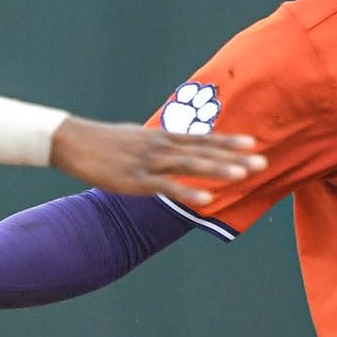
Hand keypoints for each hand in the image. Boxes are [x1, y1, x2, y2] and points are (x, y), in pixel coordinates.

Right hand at [49, 119, 261, 205]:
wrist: (73, 142)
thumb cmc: (104, 142)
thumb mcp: (137, 138)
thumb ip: (158, 143)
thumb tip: (174, 146)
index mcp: (162, 137)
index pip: (202, 138)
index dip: (229, 141)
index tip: (254, 143)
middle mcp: (161, 147)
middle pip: (204, 152)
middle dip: (234, 158)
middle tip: (263, 163)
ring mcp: (149, 163)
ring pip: (190, 166)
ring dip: (218, 170)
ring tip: (243, 175)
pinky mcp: (136, 181)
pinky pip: (167, 187)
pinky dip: (188, 192)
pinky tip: (207, 199)